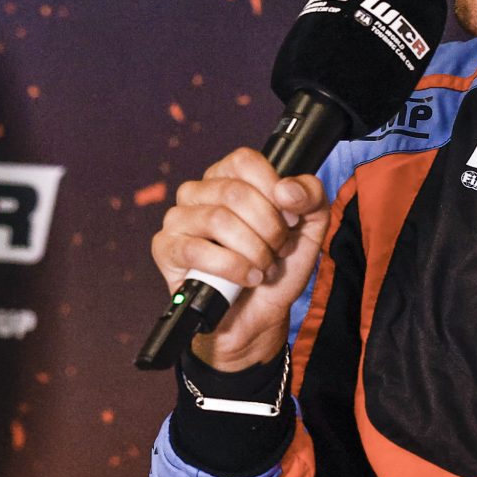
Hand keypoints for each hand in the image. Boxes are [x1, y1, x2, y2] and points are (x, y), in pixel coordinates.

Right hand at [149, 147, 328, 371]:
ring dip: (252, 250)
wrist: (258, 316)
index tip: (290, 220)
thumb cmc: (277, 268)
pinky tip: (246, 278)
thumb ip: (311, 197)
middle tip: (278, 251)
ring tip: (263, 268)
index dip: (273, 190)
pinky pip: (196, 249)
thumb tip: (287, 188)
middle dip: (268, 228)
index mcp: (228, 178)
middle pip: (235, 192)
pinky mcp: (165, 248)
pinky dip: (231, 267)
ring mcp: (178, 219)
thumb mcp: (308, 229)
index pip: (244, 161)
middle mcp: (199, 192)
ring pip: (218, 219)